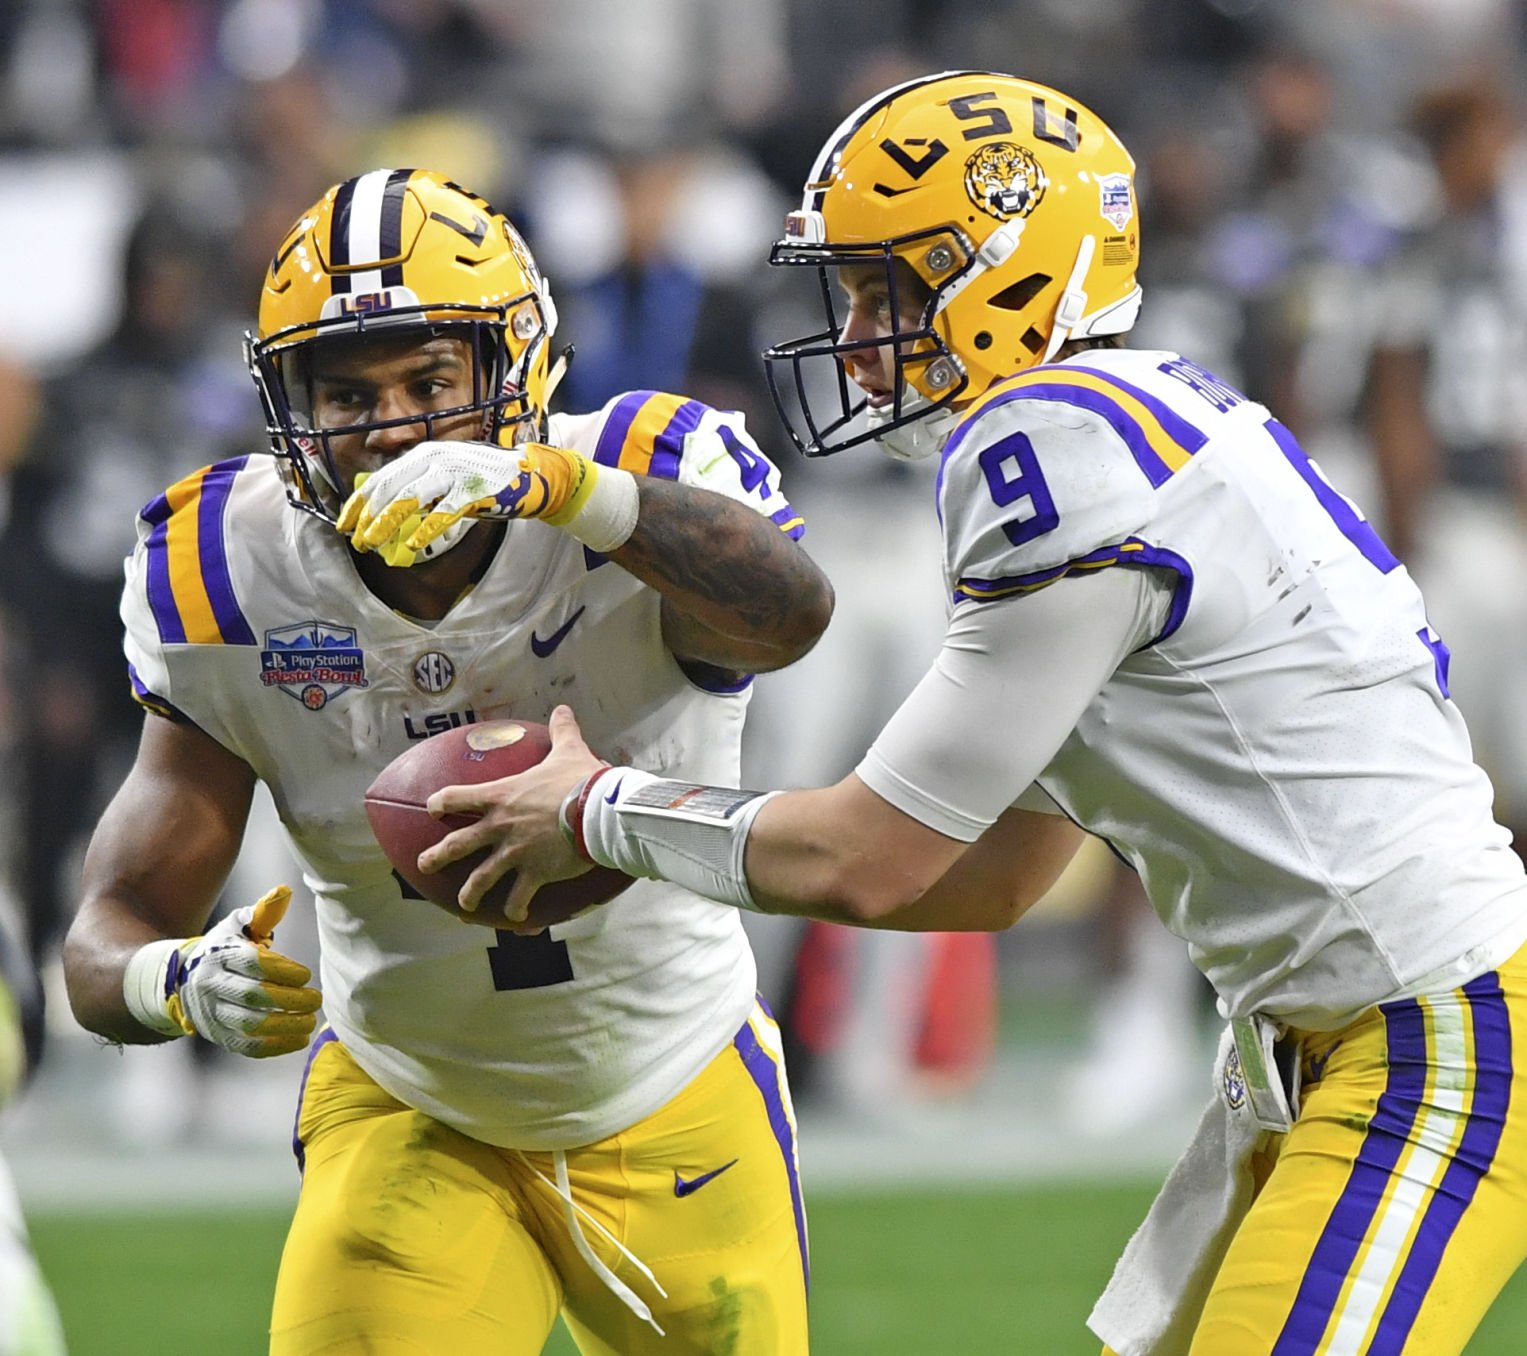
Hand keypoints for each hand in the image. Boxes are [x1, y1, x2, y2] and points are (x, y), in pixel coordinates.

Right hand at [164, 886, 321, 1057]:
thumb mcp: (237, 927)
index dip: (283, 970)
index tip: (306, 975)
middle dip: (290, 999)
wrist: (183, 982)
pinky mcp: (218, 1036)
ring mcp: (211, 1013)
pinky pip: (246, 1046)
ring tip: (311, 1020)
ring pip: (249, 1024)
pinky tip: (299, 1039)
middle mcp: (210, 986)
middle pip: (252, 996)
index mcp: (218, 955)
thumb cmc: (223, 950)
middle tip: (316, 999)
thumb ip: (262, 913)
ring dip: (286, 1025)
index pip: (252, 964)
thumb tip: (284, 891)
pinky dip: (276, 1046)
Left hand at [336, 441, 594, 556]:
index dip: (357, 504)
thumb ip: (417, 486)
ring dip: (387, 524)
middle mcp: (434, 459)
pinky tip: (413, 545)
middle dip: (367, 518)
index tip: (343, 525)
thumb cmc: (483, 480)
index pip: (379, 479)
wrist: (529, 475)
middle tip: (358, 542)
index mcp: (422, 455)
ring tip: (374, 544)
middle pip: (388, 489)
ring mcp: (454, 473)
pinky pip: (443, 512)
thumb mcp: (445, 476)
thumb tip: (383, 509)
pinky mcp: (474, 490)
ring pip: (409, 498)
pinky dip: (426, 529)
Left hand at [420, 706, 605, 924]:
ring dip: (469, 894)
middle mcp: (499, 827)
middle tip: (423, 864)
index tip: (433, 809)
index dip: (441, 803)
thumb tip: (563, 709)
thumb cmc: (581, 780)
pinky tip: (515, 920)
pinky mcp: (534, 875)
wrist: (598, 811)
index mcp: (501, 797)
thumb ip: (561, 731)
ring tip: (463, 905)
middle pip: (457, 844)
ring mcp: (514, 854)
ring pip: (480, 879)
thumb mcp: (569, 751)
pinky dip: (516, 910)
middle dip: (437, 857)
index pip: (456, 798)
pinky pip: (518, 898)